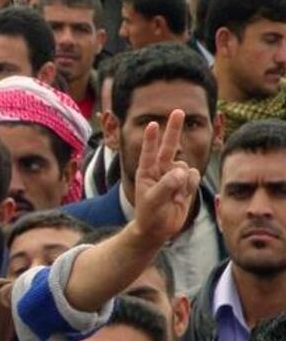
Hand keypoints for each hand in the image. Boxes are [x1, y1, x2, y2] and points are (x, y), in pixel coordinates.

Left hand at [133, 110, 200, 243]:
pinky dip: (189, 187)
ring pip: (186, 167)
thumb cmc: (149, 214)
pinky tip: (181, 198)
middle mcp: (160, 170)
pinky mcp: (186, 183)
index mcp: (146, 171)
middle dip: (174, 129)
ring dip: (183, 182)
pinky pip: (194, 177)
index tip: (153, 124)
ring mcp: (174, 175)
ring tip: (173, 197)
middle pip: (170, 146)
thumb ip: (167, 185)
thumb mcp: (154, 200)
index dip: (151, 138)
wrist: (158, 229)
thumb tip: (182, 171)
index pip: (149, 152)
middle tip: (178, 111)